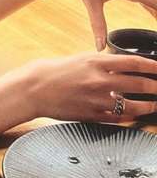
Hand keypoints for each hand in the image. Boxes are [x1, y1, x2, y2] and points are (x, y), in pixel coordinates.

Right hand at [26, 51, 156, 121]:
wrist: (33, 89)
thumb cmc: (52, 71)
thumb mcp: (78, 59)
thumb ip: (99, 62)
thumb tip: (119, 64)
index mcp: (95, 62)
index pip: (132, 62)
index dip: (152, 65)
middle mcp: (99, 80)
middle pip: (138, 84)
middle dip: (156, 87)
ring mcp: (96, 99)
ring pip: (132, 106)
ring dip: (147, 106)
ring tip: (154, 105)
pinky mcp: (91, 115)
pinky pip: (117, 118)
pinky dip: (128, 117)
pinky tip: (133, 115)